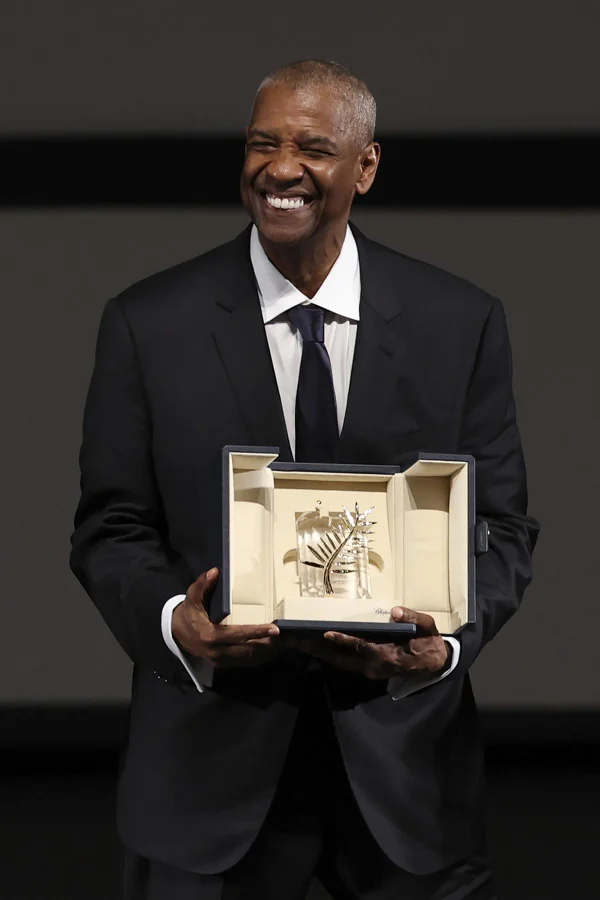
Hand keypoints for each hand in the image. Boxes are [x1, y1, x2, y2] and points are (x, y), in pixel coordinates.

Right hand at [172, 568, 291, 667]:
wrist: (177, 634)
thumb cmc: (188, 614)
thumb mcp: (192, 598)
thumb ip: (203, 585)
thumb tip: (215, 571)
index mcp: (211, 636)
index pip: (237, 635)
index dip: (257, 632)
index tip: (275, 629)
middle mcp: (218, 652)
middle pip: (249, 650)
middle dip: (271, 645)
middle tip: (291, 638)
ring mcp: (222, 661)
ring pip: (251, 659)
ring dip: (270, 652)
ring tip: (289, 643)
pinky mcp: (225, 664)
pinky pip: (247, 662)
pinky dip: (263, 656)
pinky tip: (276, 649)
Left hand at [296, 606, 450, 680]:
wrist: (435, 664)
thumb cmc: (429, 642)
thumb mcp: (428, 627)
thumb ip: (412, 618)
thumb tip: (395, 611)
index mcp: (388, 656)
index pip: (362, 647)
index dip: (344, 639)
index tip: (326, 632)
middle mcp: (375, 667)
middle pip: (342, 659)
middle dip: (321, 650)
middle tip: (299, 640)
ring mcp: (371, 671)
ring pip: (341, 663)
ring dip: (322, 654)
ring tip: (301, 642)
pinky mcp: (368, 670)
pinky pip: (346, 663)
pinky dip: (331, 655)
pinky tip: (318, 646)